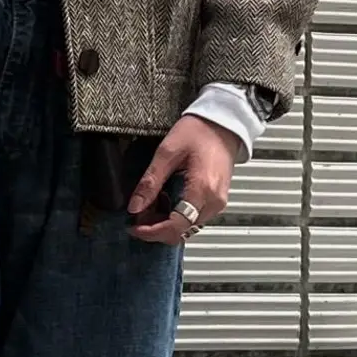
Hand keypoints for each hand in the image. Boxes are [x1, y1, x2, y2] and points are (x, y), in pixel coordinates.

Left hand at [128, 116, 234, 243]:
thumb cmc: (199, 131)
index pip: (176, 225)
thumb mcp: (167, 152)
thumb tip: (135, 206)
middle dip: (156, 228)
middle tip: (137, 216)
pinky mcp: (216, 200)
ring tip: (149, 206)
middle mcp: (213, 202)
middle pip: (181, 231)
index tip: (134, 228)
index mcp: (203, 189)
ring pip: (187, 227)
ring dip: (165, 223)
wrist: (223, 124)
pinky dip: (175, 216)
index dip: (152, 232)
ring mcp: (217, 203)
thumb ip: (150, 182)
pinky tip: (164, 201)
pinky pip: (193, 218)